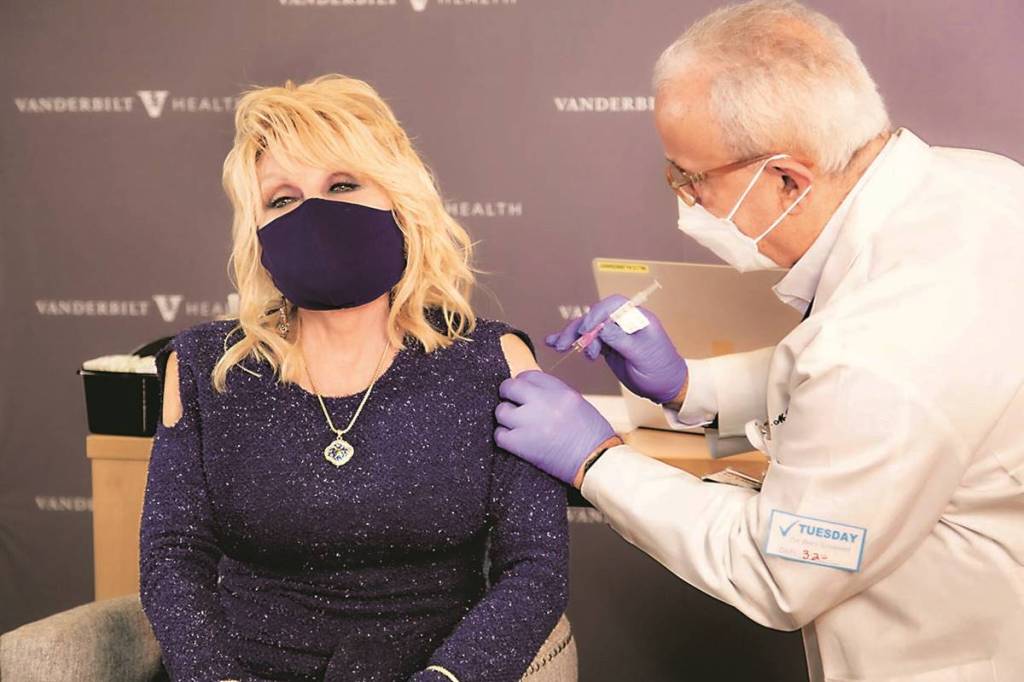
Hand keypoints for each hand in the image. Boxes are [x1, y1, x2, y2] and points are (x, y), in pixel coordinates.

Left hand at [494, 370, 616, 485]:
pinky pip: (499, 434)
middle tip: (511, 404)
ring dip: (506, 418)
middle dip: (508, 395)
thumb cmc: (593, 437)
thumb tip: (531, 393)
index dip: (522, 384)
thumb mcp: (577, 405)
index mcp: (561, 391)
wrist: (597, 462)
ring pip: (501, 411)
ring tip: (515, 426)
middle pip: (509, 387)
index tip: (521, 393)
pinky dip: (504, 437)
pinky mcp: (522, 444)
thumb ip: (554, 395)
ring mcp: (531, 422)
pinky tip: (513, 440)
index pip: (529, 375)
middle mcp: (544, 402)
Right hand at [546, 295, 687, 403]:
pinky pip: (588, 340)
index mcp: (637, 318)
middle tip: (565, 343)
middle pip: (596, 317)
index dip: (596, 314)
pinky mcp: (608, 347)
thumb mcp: (643, 356)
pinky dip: (573, 342)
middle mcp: (624, 322)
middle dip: (578, 328)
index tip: (586, 330)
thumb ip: (622, 340)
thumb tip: (601, 328)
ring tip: (559, 346)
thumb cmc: (661, 370)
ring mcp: (615, 334)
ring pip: (589, 329)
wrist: (667, 387)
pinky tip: (555, 344)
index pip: (613, 305)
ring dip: (572, 336)